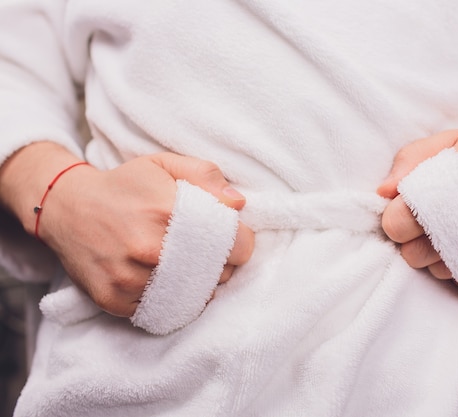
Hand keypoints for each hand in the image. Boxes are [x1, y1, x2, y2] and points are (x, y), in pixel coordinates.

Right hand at [0, 144, 253, 316]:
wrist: (66, 207)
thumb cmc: (124, 185)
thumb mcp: (164, 165)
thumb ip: (205, 176)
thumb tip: (239, 203)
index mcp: (170, 212)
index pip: (237, 246)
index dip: (241, 241)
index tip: (232, 237)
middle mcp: (151, 249)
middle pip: (220, 274)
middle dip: (221, 263)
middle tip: (206, 249)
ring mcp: (131, 279)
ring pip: (195, 296)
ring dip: (198, 283)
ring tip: (186, 262)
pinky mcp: (115, 300)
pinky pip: (165, 309)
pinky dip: (172, 297)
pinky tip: (164, 278)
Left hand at [377, 95, 457, 278]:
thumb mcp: (451, 141)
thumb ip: (411, 160)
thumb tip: (382, 193)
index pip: (398, 223)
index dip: (395, 219)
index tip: (405, 211)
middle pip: (414, 256)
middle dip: (412, 242)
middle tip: (427, 226)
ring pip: (441, 273)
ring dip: (438, 257)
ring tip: (452, 233)